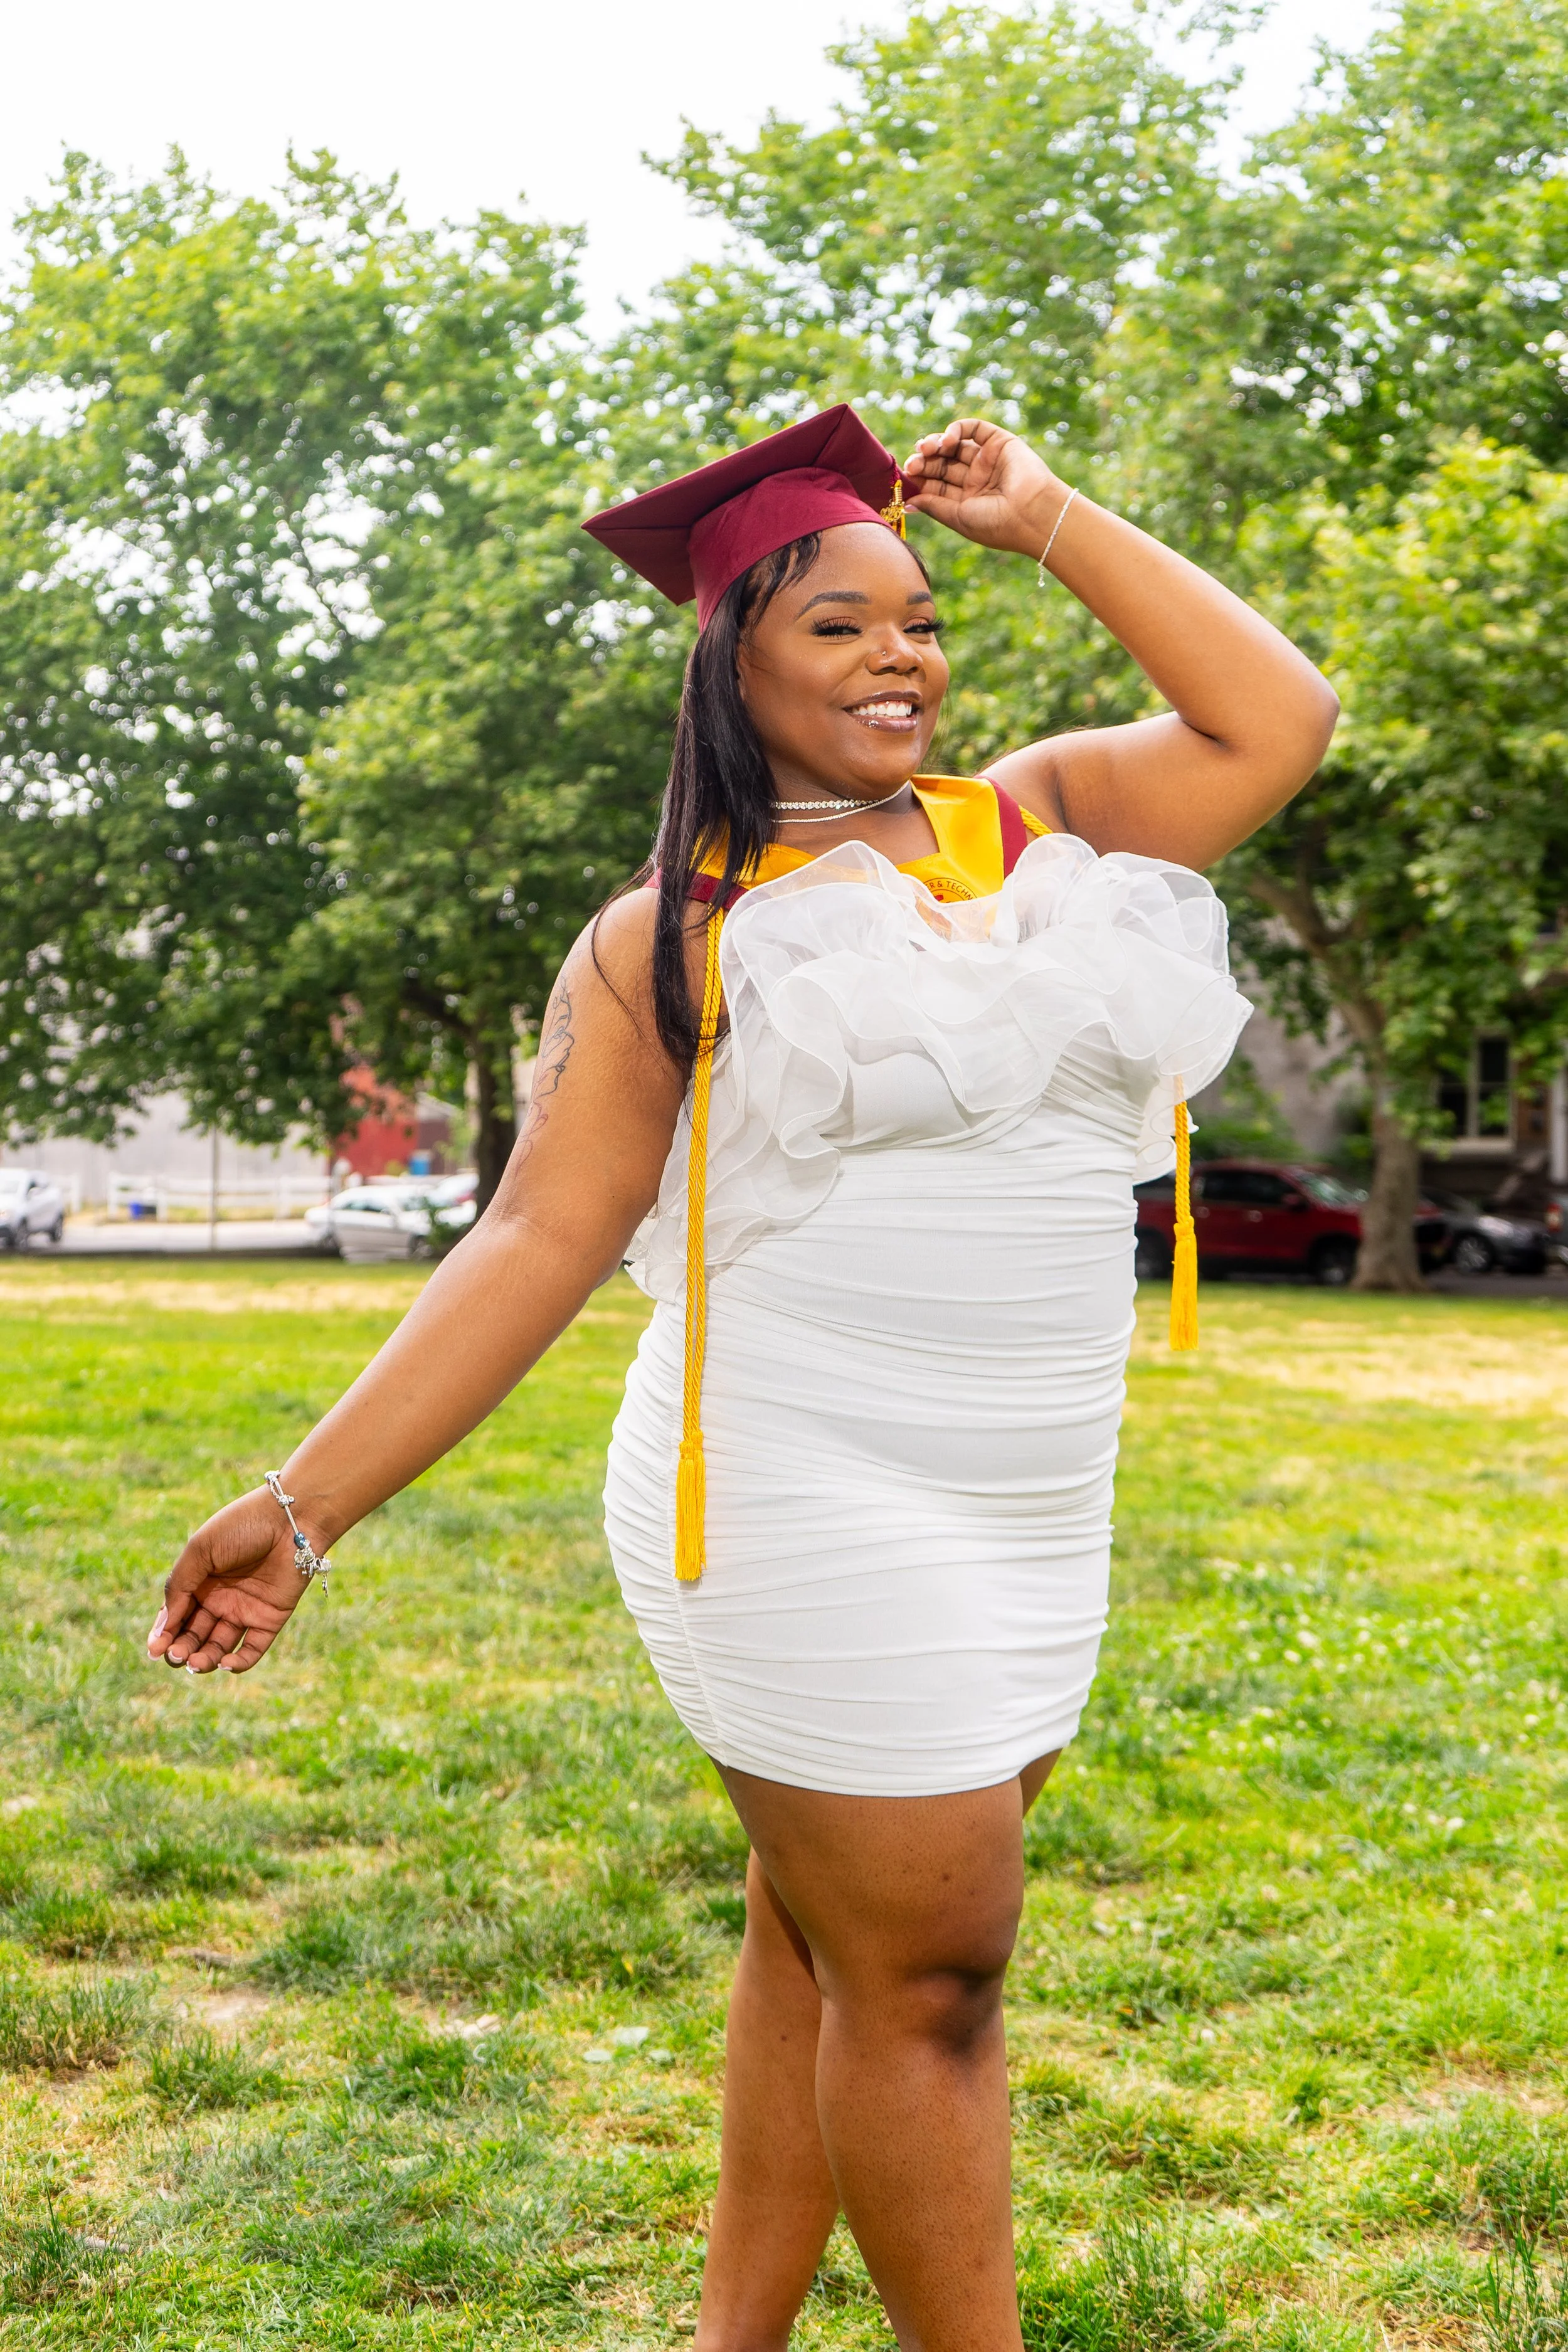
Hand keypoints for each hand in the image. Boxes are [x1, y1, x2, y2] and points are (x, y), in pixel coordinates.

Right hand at [147, 1488, 321, 1674]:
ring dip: (205, 1659)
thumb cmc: (242, 1526)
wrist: (291, 1518)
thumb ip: (179, 1587)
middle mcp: (220, 1599)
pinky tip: (225, 1663)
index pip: (175, 1616)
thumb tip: (162, 1629)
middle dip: (181, 1649)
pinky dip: (238, 1662)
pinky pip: (252, 1649)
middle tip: (176, 1656)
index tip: (153, 1649)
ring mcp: (244, 1610)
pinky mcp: (270, 1619)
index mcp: (199, 1581)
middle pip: (194, 1635)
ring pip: (219, 1646)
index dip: (164, 1634)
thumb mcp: (200, 1551)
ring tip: (196, 1662)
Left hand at [902, 417, 1067, 558]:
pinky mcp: (999, 442)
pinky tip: (947, 439)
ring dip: (935, 444)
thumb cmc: (996, 523)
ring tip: (926, 449)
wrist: (1031, 513)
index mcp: (968, 501)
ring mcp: (988, 460)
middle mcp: (977, 480)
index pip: (936, 485)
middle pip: (942, 464)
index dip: (919, 480)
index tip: (905, 479)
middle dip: (925, 462)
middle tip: (913, 464)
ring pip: (954, 446)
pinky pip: (974, 429)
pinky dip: (956, 430)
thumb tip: (908, 502)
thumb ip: (933, 506)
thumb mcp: (958, 517)